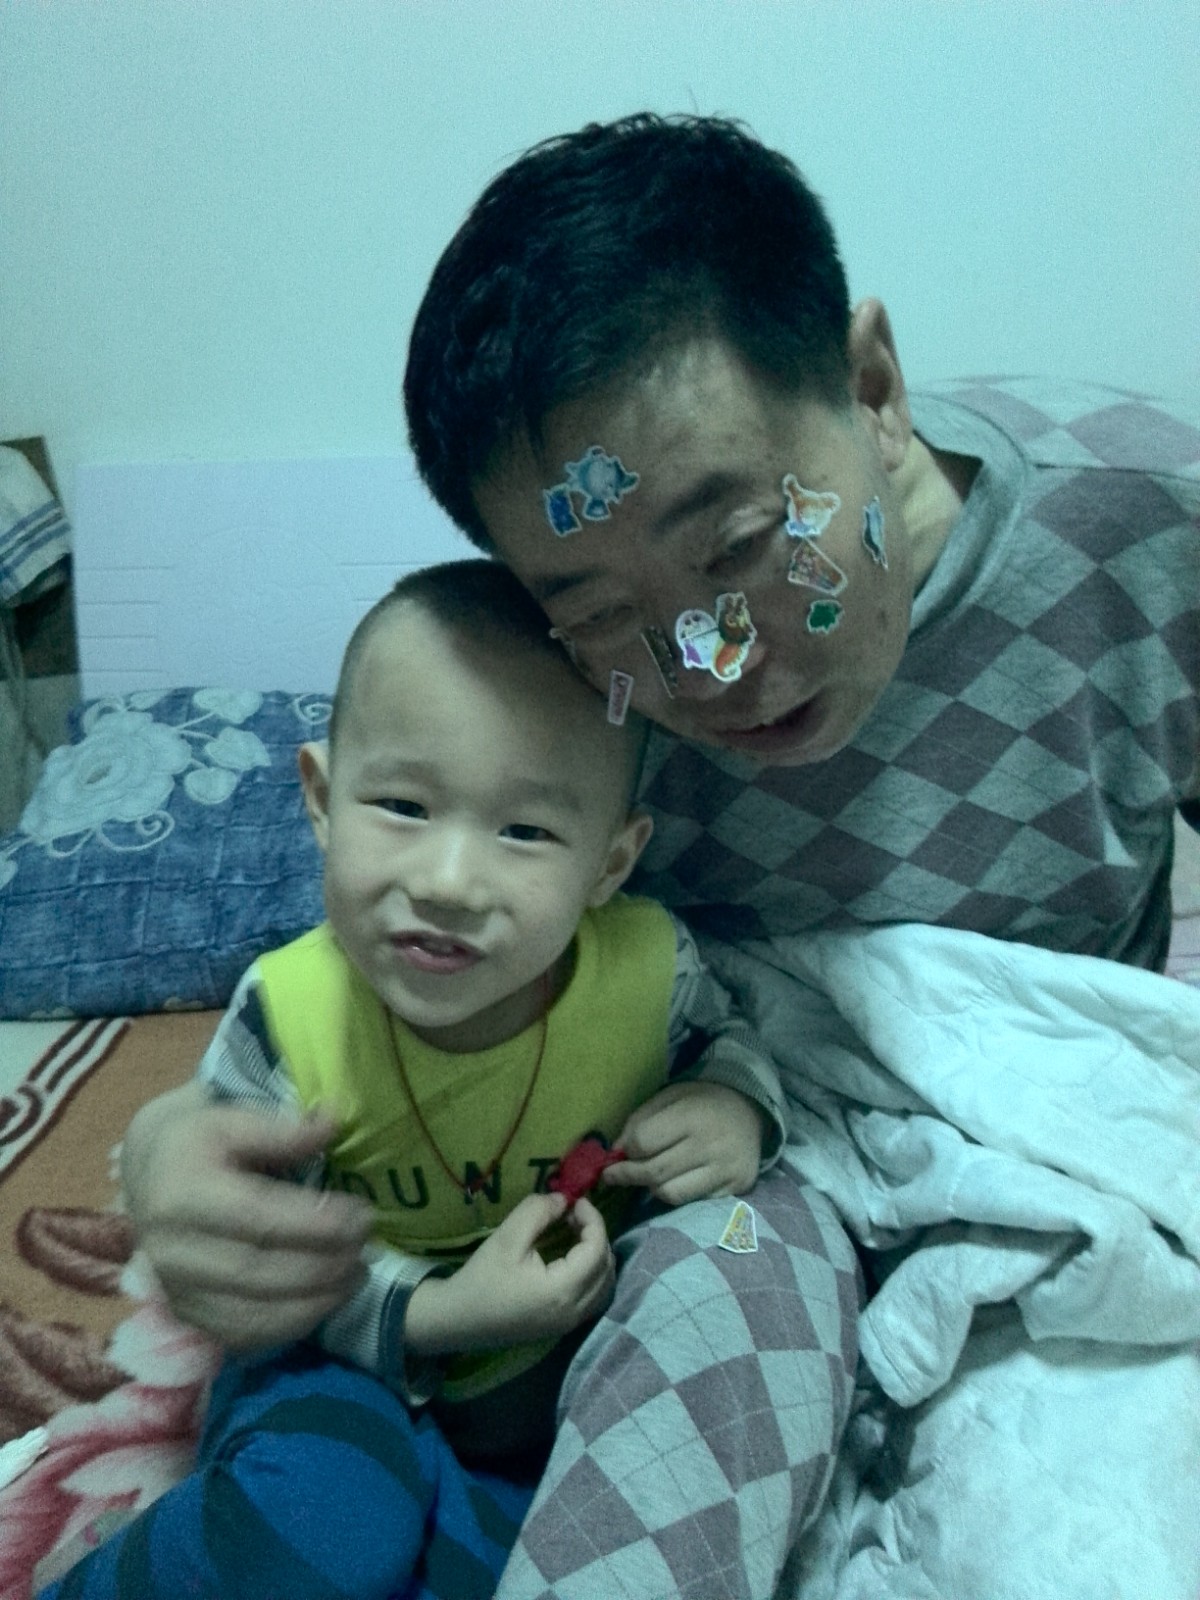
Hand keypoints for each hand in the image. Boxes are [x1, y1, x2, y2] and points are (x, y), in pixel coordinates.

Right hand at [121, 1082, 372, 1350]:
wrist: (149, 1172)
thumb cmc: (199, 1141)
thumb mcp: (233, 1118)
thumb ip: (282, 1129)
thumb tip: (332, 1122)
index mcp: (181, 1194)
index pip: (259, 1219)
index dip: (317, 1224)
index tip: (364, 1217)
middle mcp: (170, 1251)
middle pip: (258, 1273)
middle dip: (323, 1267)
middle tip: (367, 1250)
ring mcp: (174, 1290)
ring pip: (251, 1316)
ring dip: (314, 1304)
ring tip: (357, 1277)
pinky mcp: (185, 1315)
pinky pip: (241, 1336)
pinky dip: (289, 1327)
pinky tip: (325, 1302)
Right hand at [405, 1192, 614, 1354]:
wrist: (457, 1319)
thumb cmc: (481, 1278)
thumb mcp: (507, 1238)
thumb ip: (538, 1212)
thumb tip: (564, 1199)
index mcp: (562, 1290)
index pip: (597, 1250)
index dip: (594, 1220)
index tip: (576, 1201)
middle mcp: (574, 1311)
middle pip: (607, 1268)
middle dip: (597, 1236)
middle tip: (573, 1215)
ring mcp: (569, 1324)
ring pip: (604, 1285)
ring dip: (597, 1256)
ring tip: (575, 1234)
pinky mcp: (561, 1327)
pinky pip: (593, 1298)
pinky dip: (592, 1274)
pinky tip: (571, 1259)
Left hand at [602, 1080, 763, 1205]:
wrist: (750, 1110)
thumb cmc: (701, 1102)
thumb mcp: (669, 1097)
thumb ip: (640, 1121)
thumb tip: (617, 1152)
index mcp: (691, 1115)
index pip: (644, 1143)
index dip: (625, 1152)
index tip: (616, 1156)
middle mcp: (710, 1144)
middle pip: (654, 1172)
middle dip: (627, 1176)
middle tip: (614, 1176)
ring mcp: (725, 1169)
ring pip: (671, 1194)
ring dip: (652, 1187)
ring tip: (649, 1177)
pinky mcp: (736, 1187)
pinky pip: (693, 1201)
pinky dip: (678, 1193)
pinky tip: (676, 1180)